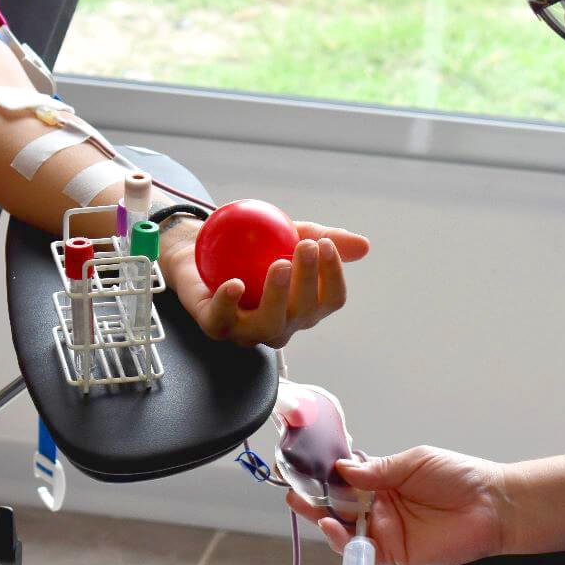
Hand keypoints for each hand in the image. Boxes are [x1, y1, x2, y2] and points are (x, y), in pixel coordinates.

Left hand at [161, 220, 368, 348]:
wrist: (200, 246)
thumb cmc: (251, 246)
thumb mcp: (288, 234)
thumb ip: (322, 238)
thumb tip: (364, 246)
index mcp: (304, 307)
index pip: (330, 300)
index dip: (333, 276)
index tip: (325, 245)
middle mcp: (281, 325)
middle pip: (304, 313)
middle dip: (308, 280)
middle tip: (305, 246)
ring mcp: (249, 330)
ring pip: (269, 325)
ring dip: (277, 296)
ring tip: (280, 264)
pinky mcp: (216, 326)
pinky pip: (223, 321)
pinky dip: (230, 304)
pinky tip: (235, 284)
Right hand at [286, 446, 507, 564]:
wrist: (492, 507)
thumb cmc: (459, 477)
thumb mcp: (414, 462)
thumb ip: (377, 471)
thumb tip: (343, 469)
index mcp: (385, 480)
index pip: (347, 479)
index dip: (326, 476)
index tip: (304, 470)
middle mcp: (381, 506)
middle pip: (341, 505)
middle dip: (317, 500)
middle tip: (294, 493)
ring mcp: (387, 531)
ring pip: (347, 529)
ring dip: (324, 520)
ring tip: (306, 508)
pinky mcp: (395, 554)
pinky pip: (363, 552)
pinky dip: (345, 542)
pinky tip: (333, 528)